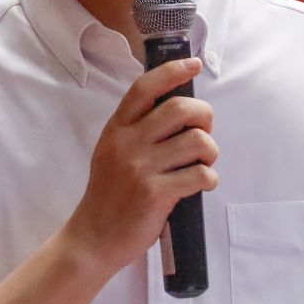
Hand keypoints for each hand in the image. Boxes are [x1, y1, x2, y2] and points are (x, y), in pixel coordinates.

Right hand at [62, 57, 218, 276]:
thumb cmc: (109, 195)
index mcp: (116, 129)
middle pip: (180, 108)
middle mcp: (127, 143)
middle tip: (203, 132)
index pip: (144, 88)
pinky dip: (209, 178)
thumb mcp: (112, 153)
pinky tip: (202, 183)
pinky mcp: (155, 193)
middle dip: (204, 116)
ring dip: (210, 151)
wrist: (94, 238)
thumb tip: (180, 110)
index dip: (172, 71)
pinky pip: (200, 174)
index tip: (194, 65)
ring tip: (203, 162)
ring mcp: (141, 168)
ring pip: (196, 141)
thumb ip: (137, 131)